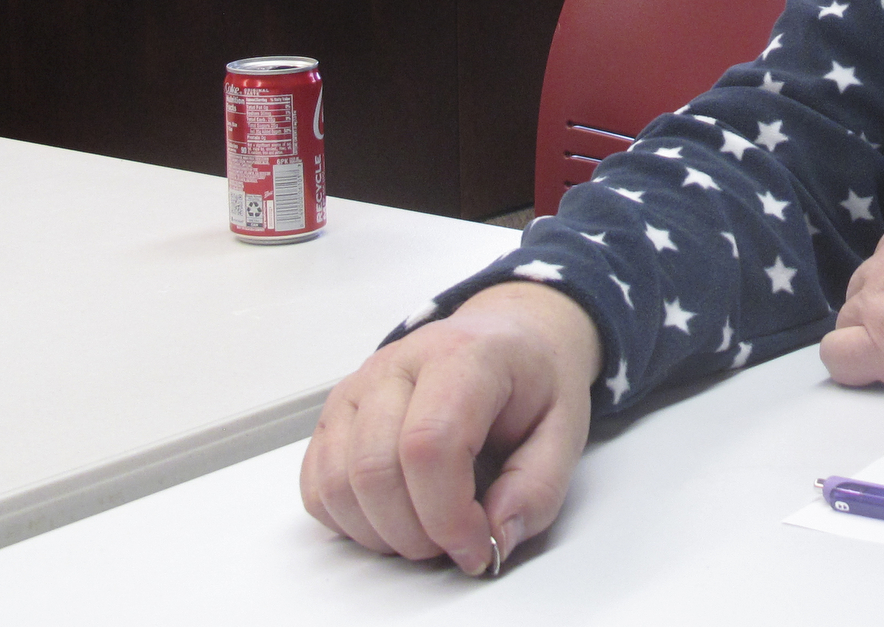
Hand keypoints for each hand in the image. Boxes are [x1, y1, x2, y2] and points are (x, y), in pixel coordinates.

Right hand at [300, 280, 600, 570]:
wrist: (507, 337)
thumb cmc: (532, 379)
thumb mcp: (566, 428)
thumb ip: (539, 486)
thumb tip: (496, 536)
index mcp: (464, 356)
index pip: (429, 444)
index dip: (447, 515)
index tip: (477, 545)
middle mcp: (398, 363)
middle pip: (374, 469)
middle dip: (415, 532)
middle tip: (455, 544)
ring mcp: (358, 385)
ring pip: (336, 482)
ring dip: (381, 532)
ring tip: (428, 531)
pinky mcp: (336, 412)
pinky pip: (316, 483)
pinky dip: (349, 520)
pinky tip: (394, 517)